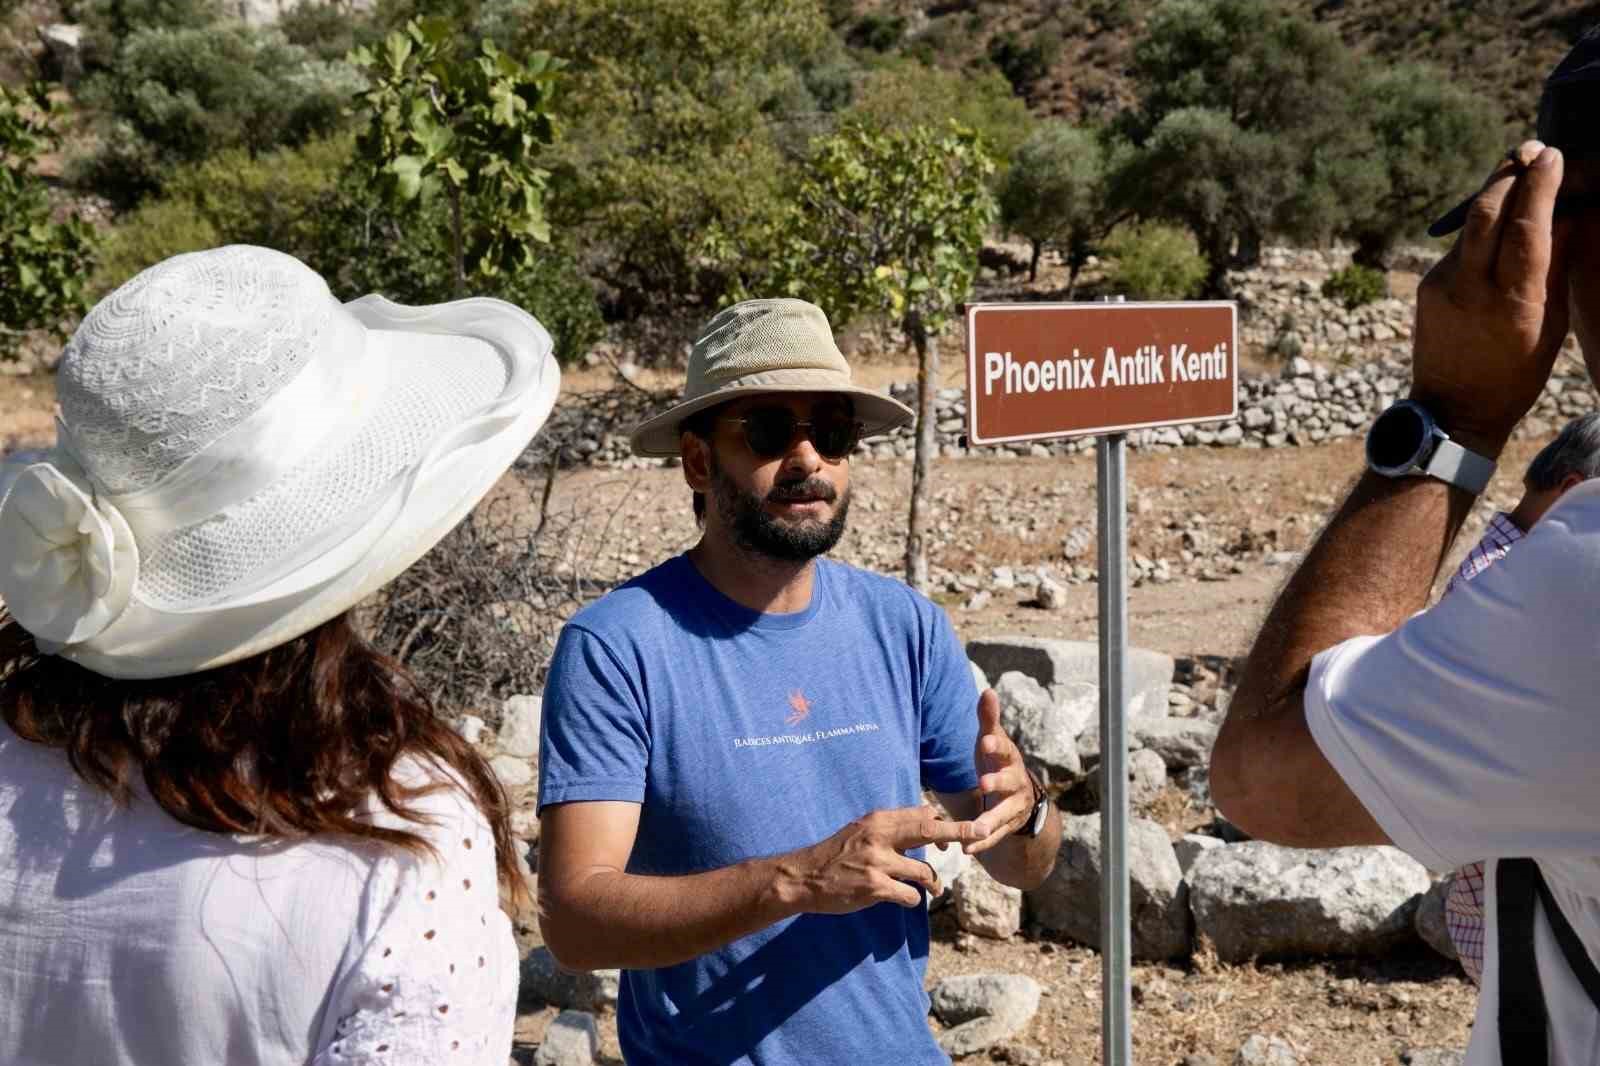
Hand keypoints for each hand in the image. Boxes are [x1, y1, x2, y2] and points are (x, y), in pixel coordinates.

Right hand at [787, 805, 977, 912]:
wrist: (805, 877)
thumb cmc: (837, 854)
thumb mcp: (862, 830)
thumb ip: (890, 827)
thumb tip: (926, 820)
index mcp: (878, 820)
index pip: (921, 813)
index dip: (943, 824)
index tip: (956, 836)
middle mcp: (879, 836)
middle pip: (929, 829)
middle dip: (958, 832)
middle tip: (982, 831)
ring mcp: (877, 862)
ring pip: (923, 871)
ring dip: (933, 882)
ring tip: (933, 889)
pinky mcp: (874, 888)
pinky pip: (909, 895)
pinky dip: (913, 899)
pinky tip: (904, 899)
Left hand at [967, 689, 1037, 855]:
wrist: (1020, 796)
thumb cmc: (998, 762)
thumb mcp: (992, 742)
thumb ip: (988, 719)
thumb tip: (987, 690)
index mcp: (1009, 759)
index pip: (1003, 749)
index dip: (995, 745)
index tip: (984, 741)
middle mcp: (1016, 782)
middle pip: (1009, 782)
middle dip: (998, 782)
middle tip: (984, 783)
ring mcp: (1014, 807)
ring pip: (1004, 814)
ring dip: (990, 821)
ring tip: (975, 828)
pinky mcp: (1008, 827)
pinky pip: (996, 837)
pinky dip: (982, 844)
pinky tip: (967, 850)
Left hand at [1411, 140, 1573, 456]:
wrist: (1453, 409)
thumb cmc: (1517, 373)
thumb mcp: (1552, 324)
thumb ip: (1557, 266)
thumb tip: (1568, 213)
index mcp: (1512, 302)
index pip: (1525, 227)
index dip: (1540, 186)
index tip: (1553, 155)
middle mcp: (1471, 288)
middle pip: (1487, 214)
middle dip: (1510, 175)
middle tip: (1533, 150)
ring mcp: (1442, 286)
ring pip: (1471, 226)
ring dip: (1495, 193)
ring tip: (1520, 169)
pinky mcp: (1426, 287)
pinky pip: (1459, 246)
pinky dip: (1481, 226)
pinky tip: (1499, 216)